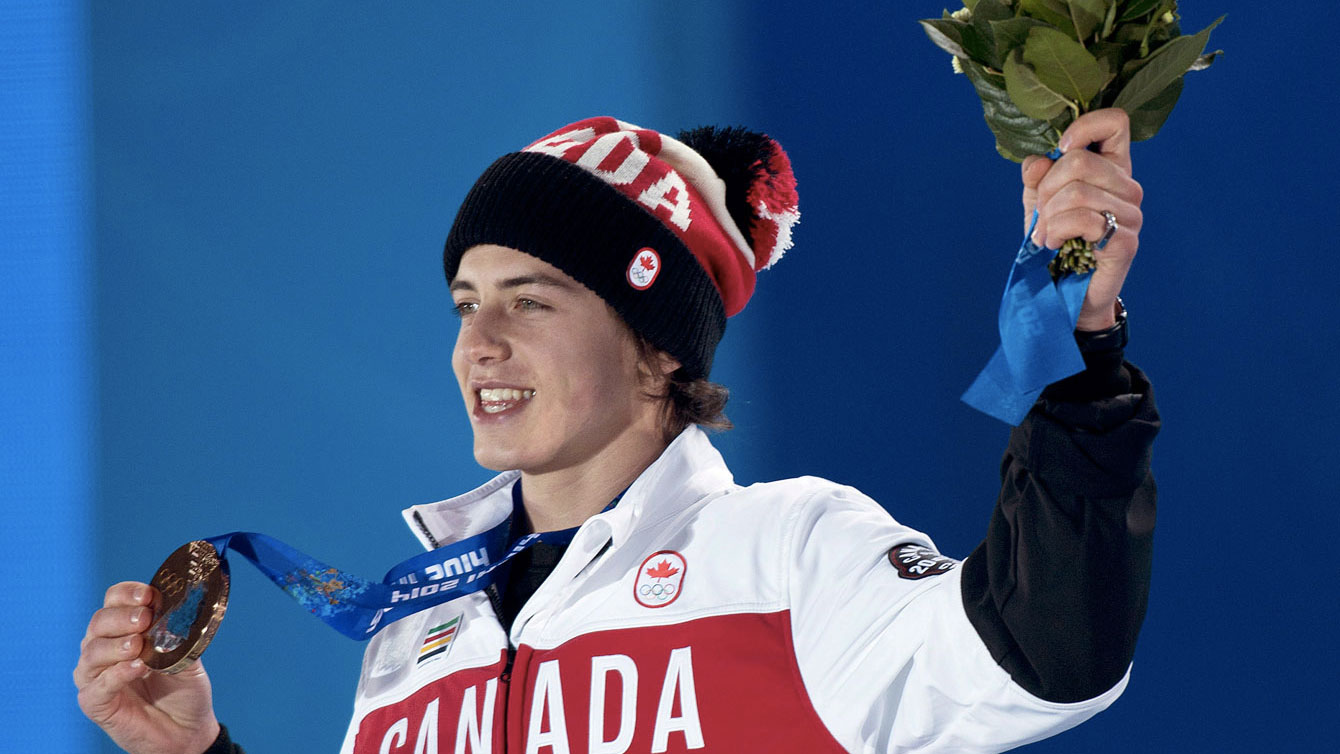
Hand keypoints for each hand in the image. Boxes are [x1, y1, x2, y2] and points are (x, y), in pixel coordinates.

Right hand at [74, 582, 220, 753]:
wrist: (188, 730)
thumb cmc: (184, 691)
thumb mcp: (189, 657)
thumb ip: (179, 637)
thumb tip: (175, 615)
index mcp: (126, 630)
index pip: (114, 601)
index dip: (127, 594)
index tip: (147, 595)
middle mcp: (105, 648)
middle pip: (99, 622)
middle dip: (121, 617)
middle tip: (144, 619)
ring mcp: (96, 675)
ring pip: (91, 652)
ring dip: (116, 644)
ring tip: (138, 645)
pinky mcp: (95, 702)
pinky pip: (96, 686)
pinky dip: (115, 674)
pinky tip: (135, 668)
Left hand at [1022, 108, 1143, 330]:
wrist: (1065, 292)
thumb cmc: (1056, 241)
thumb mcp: (1038, 203)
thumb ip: (1036, 176)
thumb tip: (1038, 161)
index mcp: (1112, 168)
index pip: (1115, 122)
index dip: (1084, 127)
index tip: (1061, 148)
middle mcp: (1128, 187)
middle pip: (1079, 161)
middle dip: (1046, 189)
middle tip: (1040, 217)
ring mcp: (1131, 214)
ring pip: (1077, 192)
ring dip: (1048, 217)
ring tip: (1045, 235)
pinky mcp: (1126, 241)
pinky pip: (1083, 220)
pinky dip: (1057, 231)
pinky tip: (1055, 245)